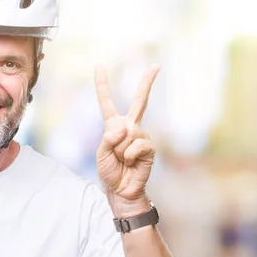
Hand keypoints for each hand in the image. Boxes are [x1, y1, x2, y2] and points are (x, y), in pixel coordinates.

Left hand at [94, 64, 158, 211]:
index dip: (102, 84)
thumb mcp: (101, 154)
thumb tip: (124, 127)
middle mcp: (129, 127)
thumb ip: (108, 138)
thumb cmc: (109, 171)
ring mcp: (141, 136)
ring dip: (120, 150)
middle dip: (147, 83)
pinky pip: (136, 144)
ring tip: (122, 160)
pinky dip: (130, 155)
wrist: (121, 190)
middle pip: (139, 101)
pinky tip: (131, 163)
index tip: (99, 65)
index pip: (107, 102)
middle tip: (156, 65)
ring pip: (128, 134)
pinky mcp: (150, 147)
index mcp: (113, 125)